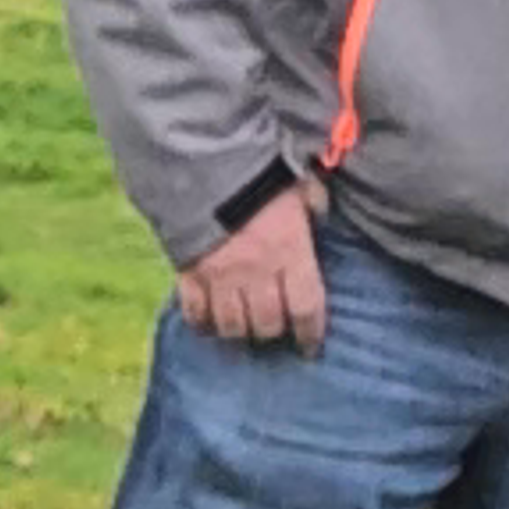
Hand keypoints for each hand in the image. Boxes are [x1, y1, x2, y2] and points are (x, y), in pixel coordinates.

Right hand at [172, 186, 327, 352]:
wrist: (206, 163)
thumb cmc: (261, 174)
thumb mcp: (300, 185)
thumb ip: (313, 204)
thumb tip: (319, 215)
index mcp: (289, 252)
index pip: (306, 308)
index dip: (310, 333)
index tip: (310, 346)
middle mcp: (256, 273)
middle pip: (266, 324)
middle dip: (273, 331)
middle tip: (274, 328)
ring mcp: (220, 278)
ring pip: (231, 325)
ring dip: (239, 330)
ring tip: (242, 327)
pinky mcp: (189, 275)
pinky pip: (195, 313)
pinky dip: (202, 322)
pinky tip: (208, 322)